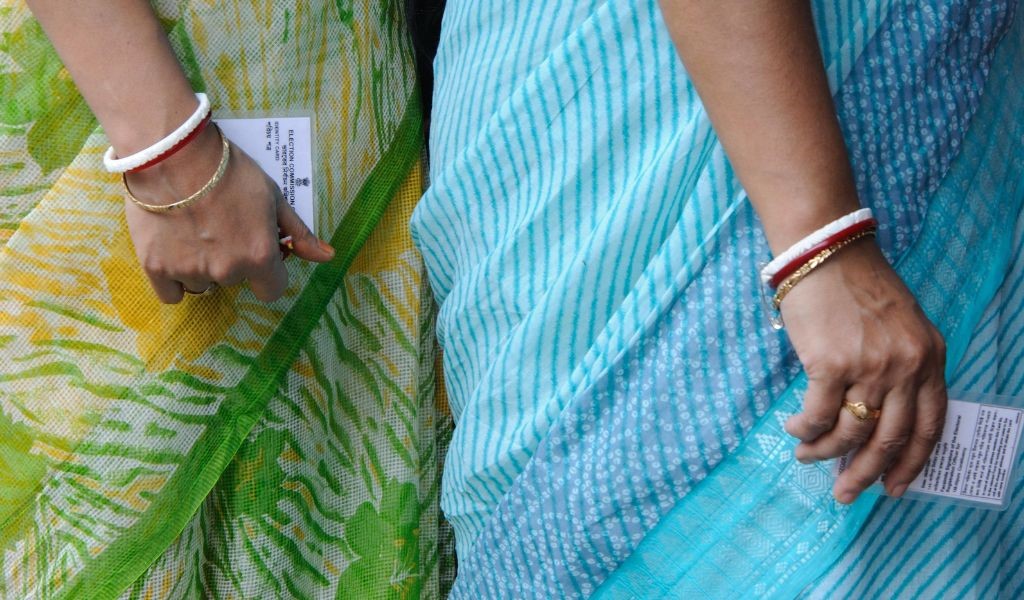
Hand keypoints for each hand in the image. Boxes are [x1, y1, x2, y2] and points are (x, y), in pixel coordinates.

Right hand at [123, 125, 333, 303]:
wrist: (172, 153)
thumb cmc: (228, 170)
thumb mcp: (273, 197)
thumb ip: (298, 232)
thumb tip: (327, 257)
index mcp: (259, 256)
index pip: (272, 289)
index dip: (266, 272)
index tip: (255, 253)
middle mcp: (226, 271)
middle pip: (234, 280)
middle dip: (230, 260)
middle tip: (218, 227)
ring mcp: (190, 271)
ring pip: (202, 285)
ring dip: (201, 268)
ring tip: (191, 232)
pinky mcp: (155, 267)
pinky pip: (171, 293)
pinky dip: (172, 278)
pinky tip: (172, 251)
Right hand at [780, 240, 946, 503]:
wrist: (825, 252)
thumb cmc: (856, 283)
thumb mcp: (900, 324)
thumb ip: (900, 366)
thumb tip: (874, 417)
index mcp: (929, 358)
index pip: (929, 426)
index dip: (911, 464)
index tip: (894, 488)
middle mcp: (906, 367)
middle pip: (889, 439)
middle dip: (864, 473)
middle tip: (845, 493)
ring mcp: (870, 367)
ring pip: (850, 432)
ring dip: (824, 452)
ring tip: (806, 456)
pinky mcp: (831, 364)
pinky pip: (818, 415)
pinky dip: (804, 429)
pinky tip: (794, 429)